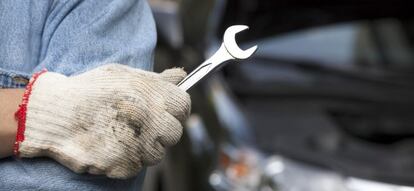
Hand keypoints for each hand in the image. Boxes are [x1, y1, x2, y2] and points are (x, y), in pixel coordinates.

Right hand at [18, 64, 190, 178]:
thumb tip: (180, 77)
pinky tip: (111, 146)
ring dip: (144, 147)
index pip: (184, 106)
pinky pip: (137, 166)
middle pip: (174, 133)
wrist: (56, 113)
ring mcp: (139, 143)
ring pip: (157, 153)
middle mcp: (150, 118)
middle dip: (161, 131)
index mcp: (152, 94)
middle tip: (141, 126)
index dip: (176, 110)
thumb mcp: (123, 74)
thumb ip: (156, 79)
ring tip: (122, 135)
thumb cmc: (89, 90)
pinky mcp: (125, 163)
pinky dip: (127, 160)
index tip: (165, 112)